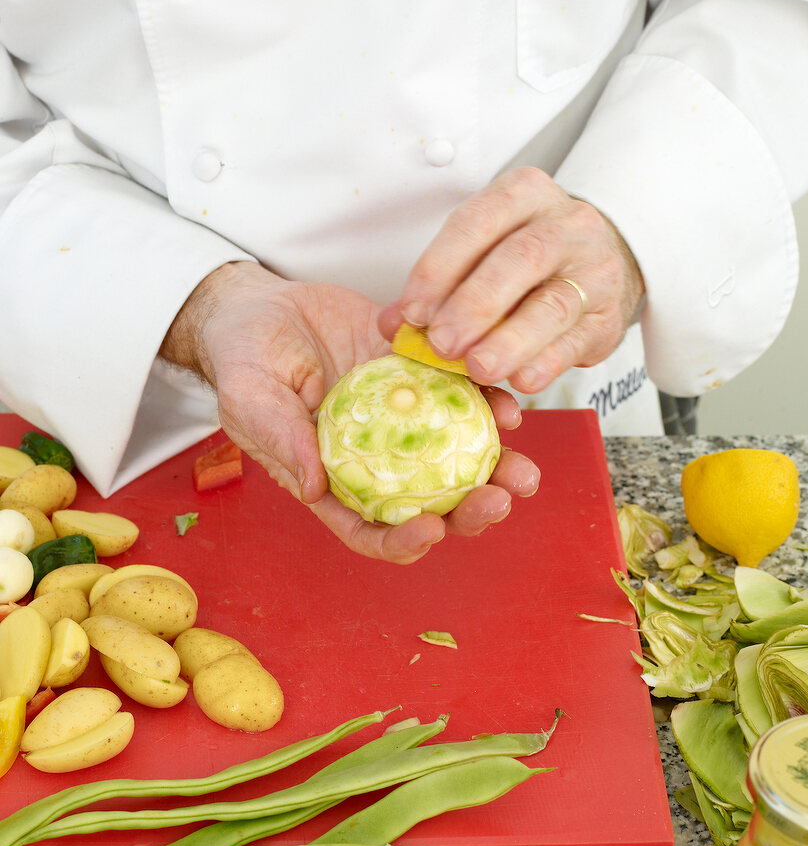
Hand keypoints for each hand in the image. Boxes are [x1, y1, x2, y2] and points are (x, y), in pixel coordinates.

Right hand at [160, 262, 538, 563]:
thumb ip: (279, 438)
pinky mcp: (423, 380)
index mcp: (334, 479)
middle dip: (470, 511)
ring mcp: (405, 421)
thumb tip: (317, 487)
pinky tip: (507, 407)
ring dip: (496, 468)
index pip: (371, 529)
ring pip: (458, 457)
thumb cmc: (244, 358)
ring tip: (525, 469)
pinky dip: (489, 407)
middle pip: (430, 502)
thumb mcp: (248, 395)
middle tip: (500, 498)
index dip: (404, 540)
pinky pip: (463, 399)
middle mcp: (377, 460)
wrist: (265, 304)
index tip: (431, 528)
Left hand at [378, 167, 644, 393]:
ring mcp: (594, 269)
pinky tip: (520, 380)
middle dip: (475, 305)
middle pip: (520, 259)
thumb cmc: (527, 259)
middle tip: (442, 344)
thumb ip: (441, 283)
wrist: (603, 261)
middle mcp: (566, 223)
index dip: (439, 268)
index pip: (476, 223)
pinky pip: (576, 340)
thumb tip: (392, 323)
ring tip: (478, 368)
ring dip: (511, 340)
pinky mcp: (607, 316)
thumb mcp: (485, 250)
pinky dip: (546, 362)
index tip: (412, 311)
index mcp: (524, 194)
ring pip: (552, 303)